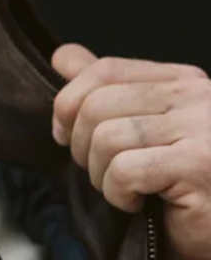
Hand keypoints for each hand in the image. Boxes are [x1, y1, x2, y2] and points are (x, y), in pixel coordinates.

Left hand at [51, 44, 210, 259]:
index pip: (104, 70)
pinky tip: (138, 204)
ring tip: (123, 189)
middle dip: (79, 145)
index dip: (68, 103)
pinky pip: (124, 170)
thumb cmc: (182, 191)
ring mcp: (201, 129)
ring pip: (106, 138)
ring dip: (99, 174)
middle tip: (100, 172)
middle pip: (96, 104)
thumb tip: (62, 56)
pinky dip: (118, 193)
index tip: (62, 133)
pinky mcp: (198, 165)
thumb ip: (106, 91)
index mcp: (181, 82)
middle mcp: (196, 97)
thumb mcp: (143, 132)